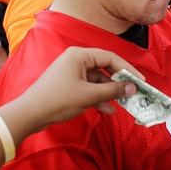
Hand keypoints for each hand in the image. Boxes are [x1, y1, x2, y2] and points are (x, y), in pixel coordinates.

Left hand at [6, 47, 139, 137]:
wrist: (29, 114)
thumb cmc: (58, 100)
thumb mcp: (89, 95)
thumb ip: (113, 90)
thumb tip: (133, 88)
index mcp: (80, 55)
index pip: (110, 58)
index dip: (128, 69)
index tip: (141, 80)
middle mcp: (76, 60)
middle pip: (105, 68)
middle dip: (119, 82)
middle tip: (134, 91)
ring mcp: (71, 72)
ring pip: (97, 80)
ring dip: (109, 92)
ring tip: (123, 103)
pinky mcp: (68, 85)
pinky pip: (88, 88)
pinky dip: (98, 97)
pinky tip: (107, 110)